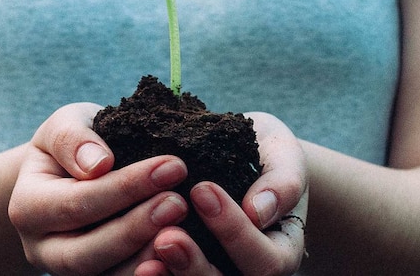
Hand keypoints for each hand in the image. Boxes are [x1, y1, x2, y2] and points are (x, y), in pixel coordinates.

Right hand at [8, 102, 189, 274]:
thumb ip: (73, 138)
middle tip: (179, 203)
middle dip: (136, 228)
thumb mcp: (66, 125)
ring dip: (146, 258)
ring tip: (183, 230)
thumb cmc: (74, 143)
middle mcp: (42, 249)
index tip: (172, 165)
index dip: (125, 187)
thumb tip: (98, 163)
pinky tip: (182, 256)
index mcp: (27, 207)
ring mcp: (68, 271)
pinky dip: (150, 272)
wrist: (74, 171)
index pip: (77, 203)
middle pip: (86, 253)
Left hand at [135, 112, 308, 275]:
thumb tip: (259, 211)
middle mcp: (248, 273)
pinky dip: (156, 275)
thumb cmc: (266, 155)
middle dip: (195, 265)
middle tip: (167, 237)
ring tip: (147, 257)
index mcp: (281, 252)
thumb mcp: (283, 156)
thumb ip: (283, 182)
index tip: (202, 189)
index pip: (265, 260)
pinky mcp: (186, 269)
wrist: (242, 158)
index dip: (234, 231)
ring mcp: (218, 273)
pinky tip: (136, 263)